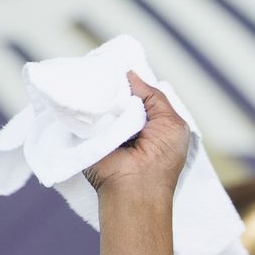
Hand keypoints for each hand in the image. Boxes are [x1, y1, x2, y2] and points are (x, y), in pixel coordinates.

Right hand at [83, 71, 189, 199]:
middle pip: (115, 93)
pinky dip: (85, 102)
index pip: (136, 92)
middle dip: (112, 83)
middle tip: (102, 69)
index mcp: (149, 122)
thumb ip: (153, 95)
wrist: (135, 188)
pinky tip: (84, 93)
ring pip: (99, 99)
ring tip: (94, 80)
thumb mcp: (171, 122)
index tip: (118, 66)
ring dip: (98, 92)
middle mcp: (126, 123)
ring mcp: (105, 127)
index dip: (129, 80)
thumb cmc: (161, 160)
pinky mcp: (86, 132)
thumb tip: (130, 74)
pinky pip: (83, 110)